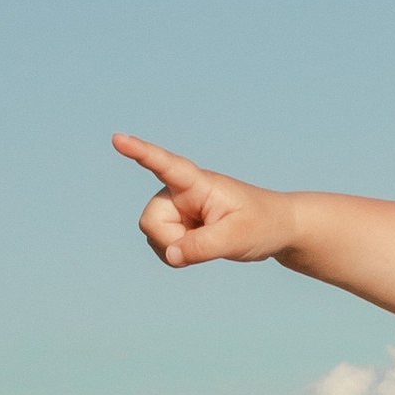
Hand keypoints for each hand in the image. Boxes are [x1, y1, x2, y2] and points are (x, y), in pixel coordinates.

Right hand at [113, 133, 299, 267]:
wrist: (277, 229)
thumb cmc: (262, 224)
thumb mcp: (237, 238)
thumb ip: (202, 247)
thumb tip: (169, 255)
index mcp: (199, 184)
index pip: (167, 166)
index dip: (140, 153)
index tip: (117, 139)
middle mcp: (181, 192)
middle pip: (152, 220)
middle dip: (171, 240)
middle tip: (208, 241)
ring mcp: (177, 208)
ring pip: (154, 236)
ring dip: (177, 249)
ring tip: (209, 241)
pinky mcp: (178, 224)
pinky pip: (162, 247)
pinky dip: (177, 255)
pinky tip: (200, 248)